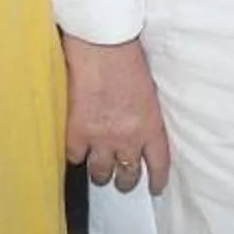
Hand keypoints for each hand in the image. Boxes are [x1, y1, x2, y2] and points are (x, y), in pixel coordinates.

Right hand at [63, 33, 170, 193]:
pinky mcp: (76, 133)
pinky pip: (76, 157)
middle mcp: (127, 138)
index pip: (158, 164)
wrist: (101, 46)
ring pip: (101, 173)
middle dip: (125, 180)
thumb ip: (145, 116)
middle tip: (122, 179)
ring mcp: (101, 138)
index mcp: (151, 126)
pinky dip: (76, 155)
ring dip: (101, 173)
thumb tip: (140, 130)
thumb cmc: (128, 58)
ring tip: (99, 170)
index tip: (154, 187)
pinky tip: (78, 150)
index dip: (156, 180)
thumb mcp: (148, 91)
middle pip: (127, 175)